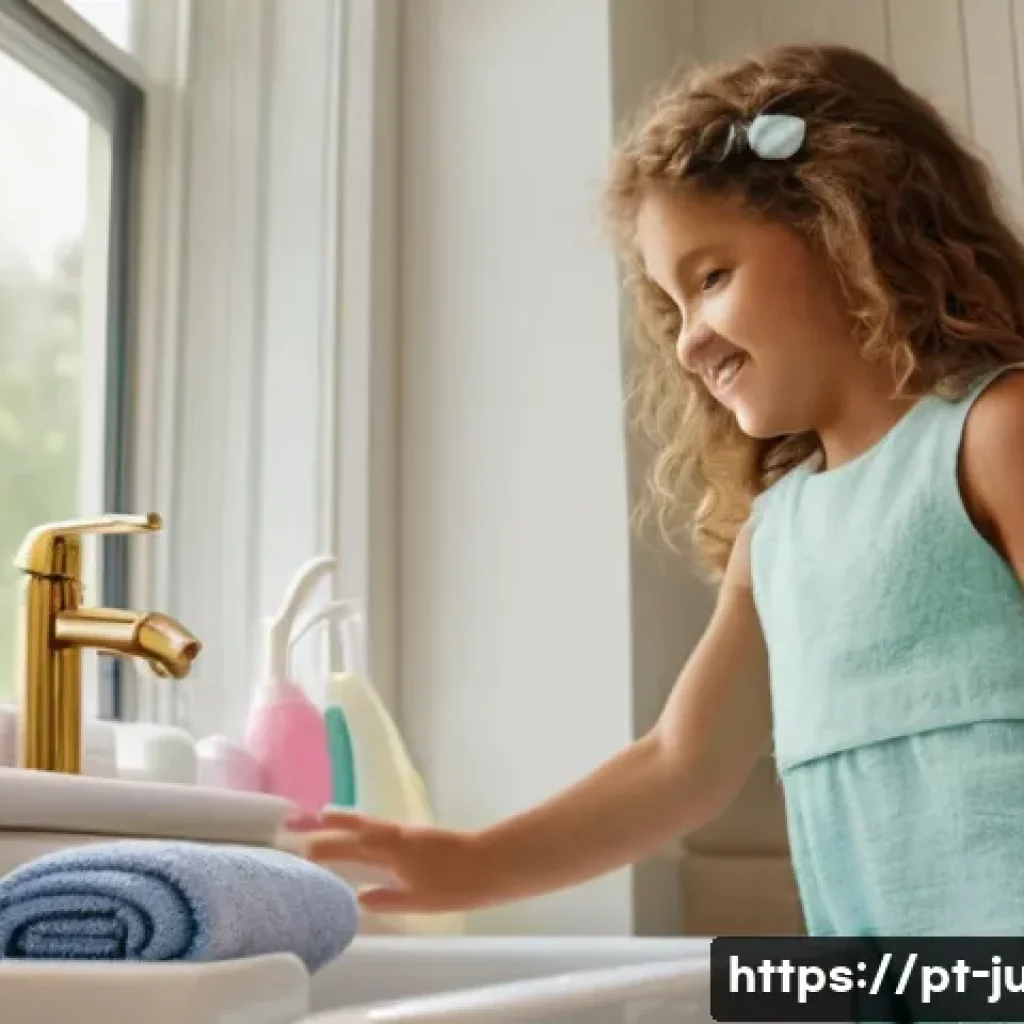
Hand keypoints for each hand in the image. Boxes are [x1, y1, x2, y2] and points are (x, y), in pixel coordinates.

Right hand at [284, 808, 486, 913]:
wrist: (490, 863)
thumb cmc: (456, 884)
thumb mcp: (419, 900)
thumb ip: (387, 899)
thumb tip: (356, 898)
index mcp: (391, 849)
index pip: (349, 846)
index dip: (322, 847)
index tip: (297, 847)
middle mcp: (394, 834)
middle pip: (352, 825)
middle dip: (321, 822)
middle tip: (291, 818)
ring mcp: (405, 832)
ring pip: (365, 821)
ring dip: (340, 819)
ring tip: (318, 815)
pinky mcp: (415, 834)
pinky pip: (377, 825)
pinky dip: (360, 823)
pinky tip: (359, 830)